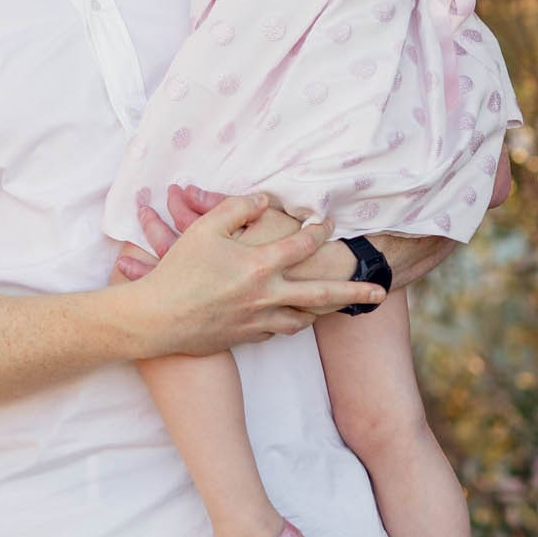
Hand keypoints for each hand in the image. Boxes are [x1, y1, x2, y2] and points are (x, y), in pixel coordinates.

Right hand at [121, 190, 384, 354]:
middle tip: (381, 291)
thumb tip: (264, 198)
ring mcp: (257, 321)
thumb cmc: (177, 270)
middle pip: (322, 294)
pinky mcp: (245, 338)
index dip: (319, 229)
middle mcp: (266, 296)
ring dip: (321, 312)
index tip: (329, 222)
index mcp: (259, 265)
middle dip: (354, 292)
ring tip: (337, 307)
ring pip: (302, 319)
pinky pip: (277, 331)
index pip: (302, 245)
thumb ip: (237, 208)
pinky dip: (288, 323)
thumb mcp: (204, 228)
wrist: (156, 320)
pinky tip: (292, 318)